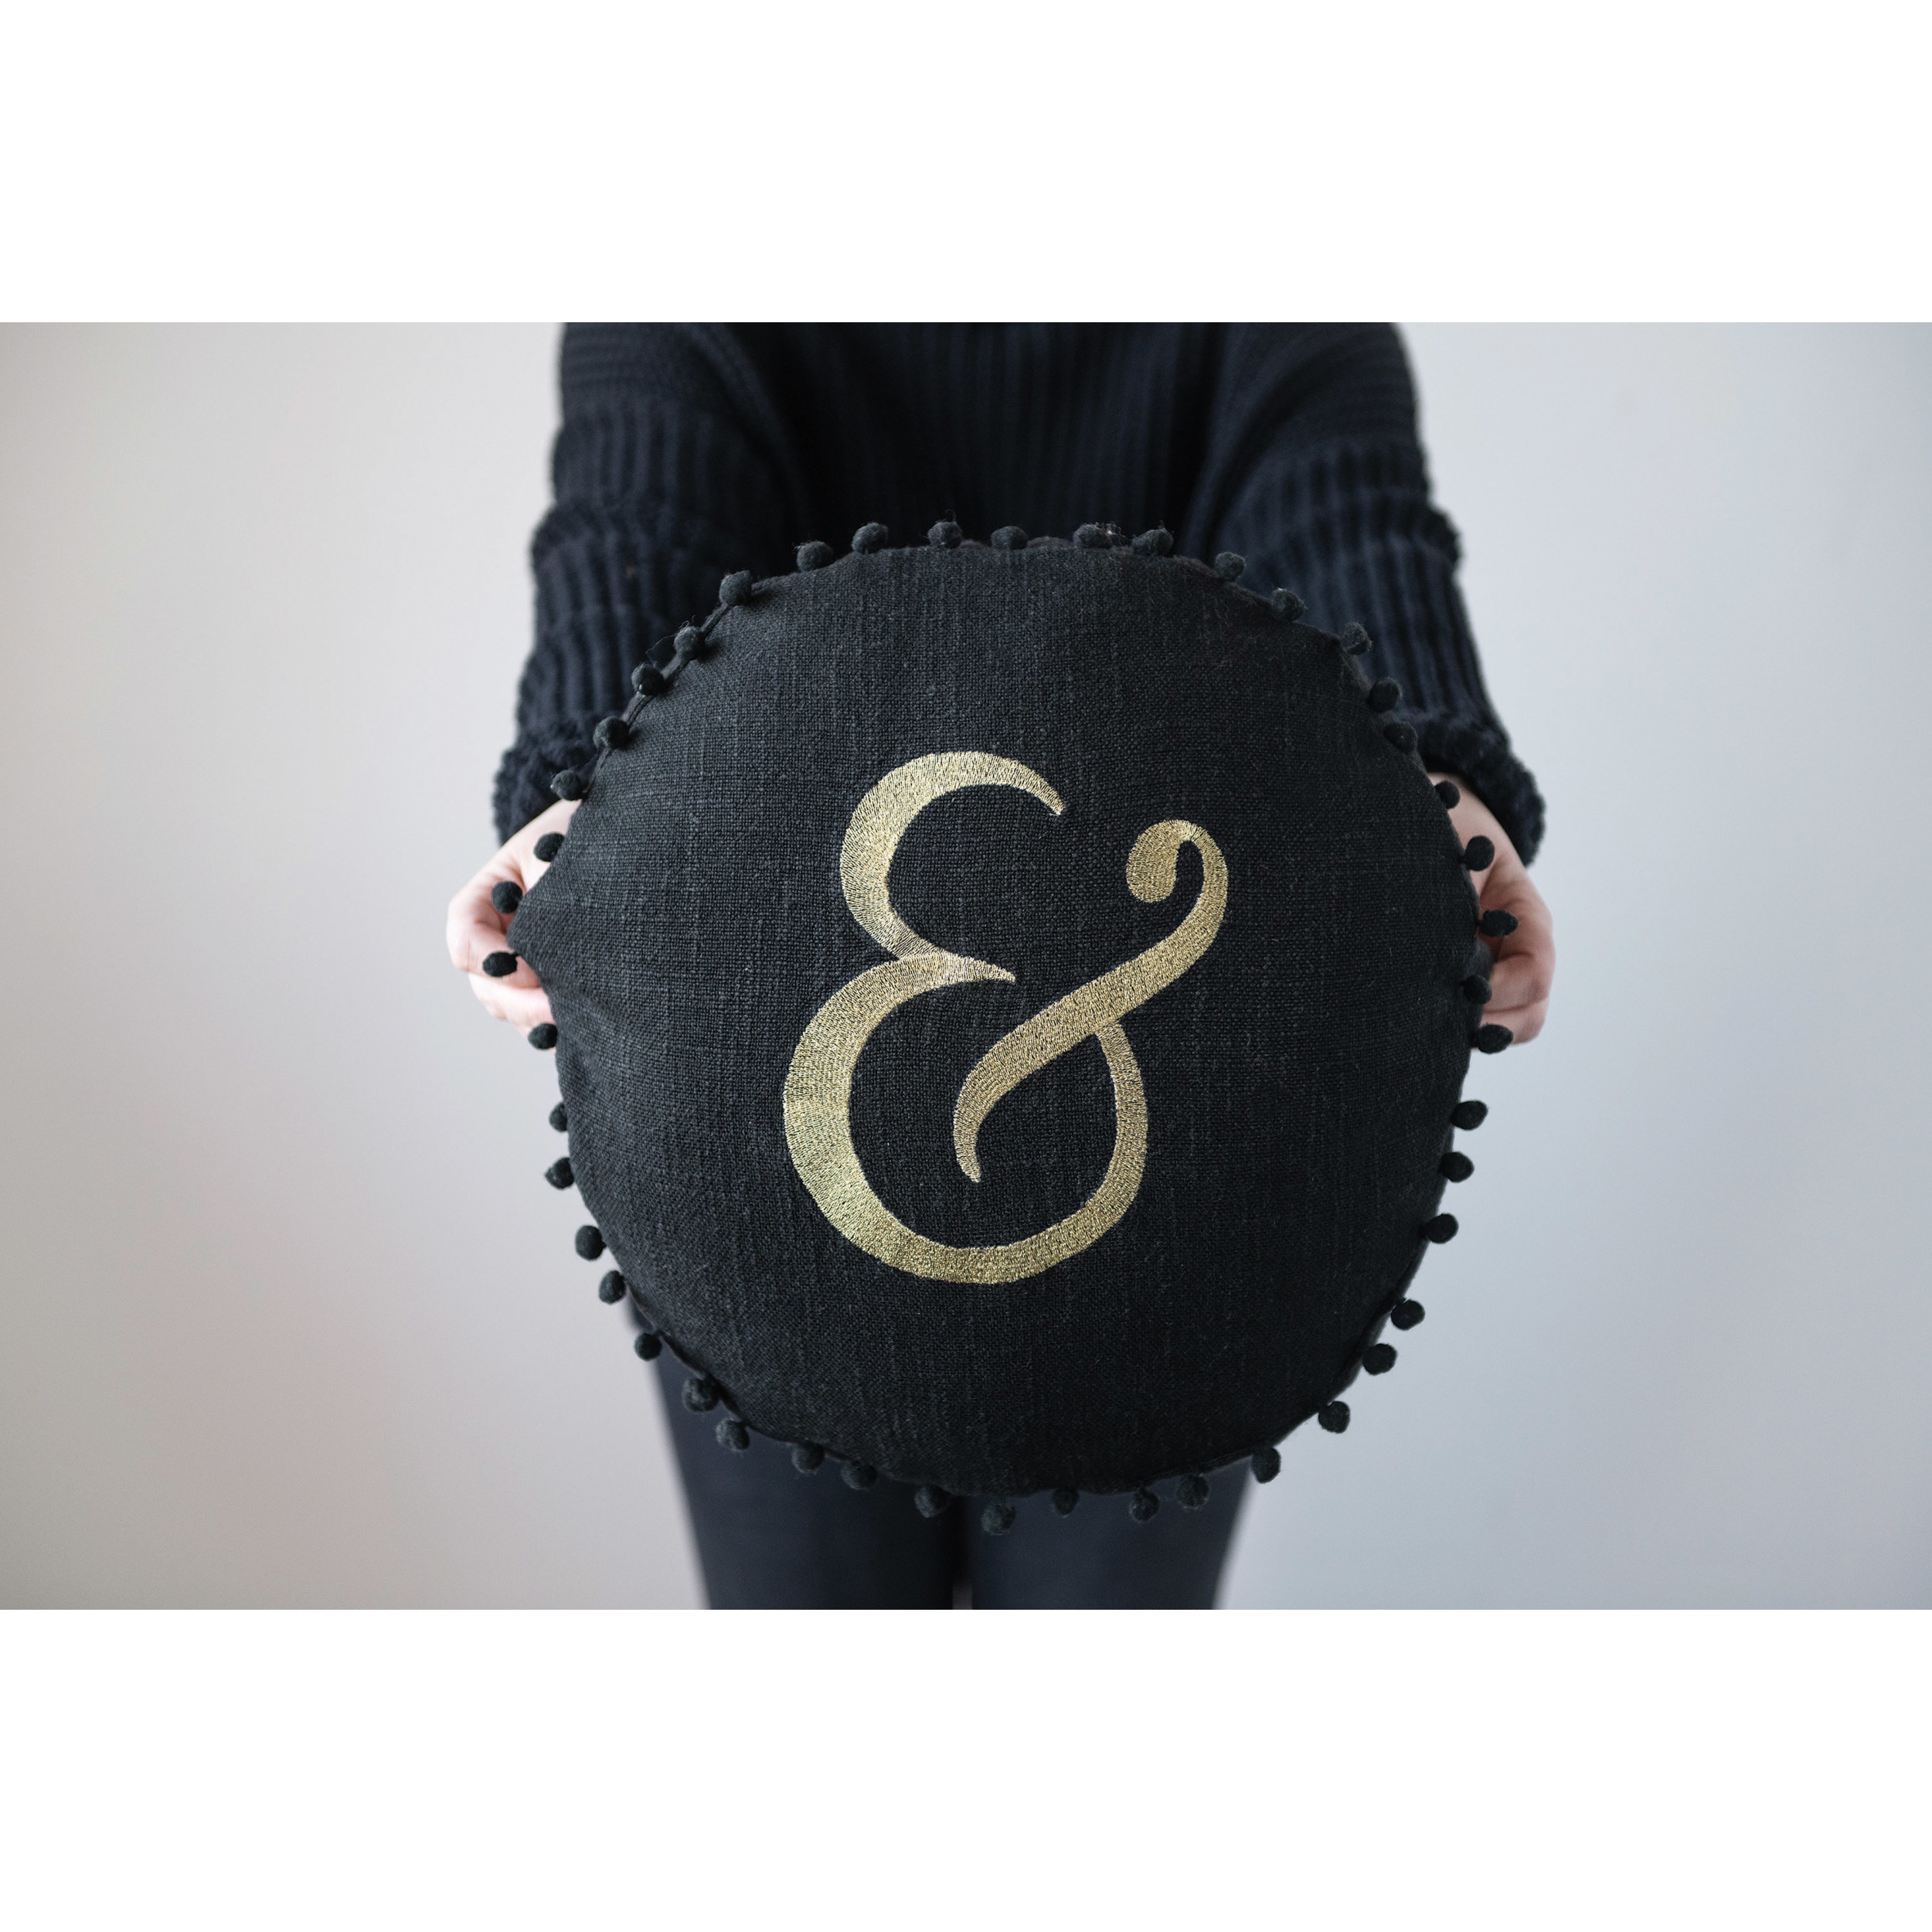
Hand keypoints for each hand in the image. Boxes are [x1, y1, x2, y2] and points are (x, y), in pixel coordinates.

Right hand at [446, 798, 577, 1033]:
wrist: (614, 835)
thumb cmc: (577, 838)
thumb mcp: (558, 855)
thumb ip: (549, 895)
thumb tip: (555, 947)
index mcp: (485, 898)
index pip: (465, 937)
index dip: (491, 959)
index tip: (528, 969)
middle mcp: (493, 935)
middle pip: (484, 983)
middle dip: (517, 1002)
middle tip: (555, 1013)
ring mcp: (516, 963)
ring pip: (508, 1006)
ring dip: (533, 1019)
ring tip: (572, 1025)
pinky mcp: (545, 982)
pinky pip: (536, 1016)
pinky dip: (550, 1026)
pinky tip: (577, 1032)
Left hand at [1428, 773, 1552, 1045]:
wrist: (1444, 825)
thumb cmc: (1450, 831)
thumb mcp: (1452, 847)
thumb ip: (1450, 885)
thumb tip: (1432, 932)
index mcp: (1526, 917)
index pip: (1535, 972)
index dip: (1499, 989)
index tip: (1457, 985)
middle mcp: (1523, 951)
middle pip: (1530, 1014)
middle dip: (1487, 1022)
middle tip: (1435, 1016)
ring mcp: (1503, 972)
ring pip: (1510, 1027)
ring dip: (1473, 1031)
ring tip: (1428, 1022)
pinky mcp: (1476, 985)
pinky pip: (1481, 1025)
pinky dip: (1457, 1029)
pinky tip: (1421, 1019)